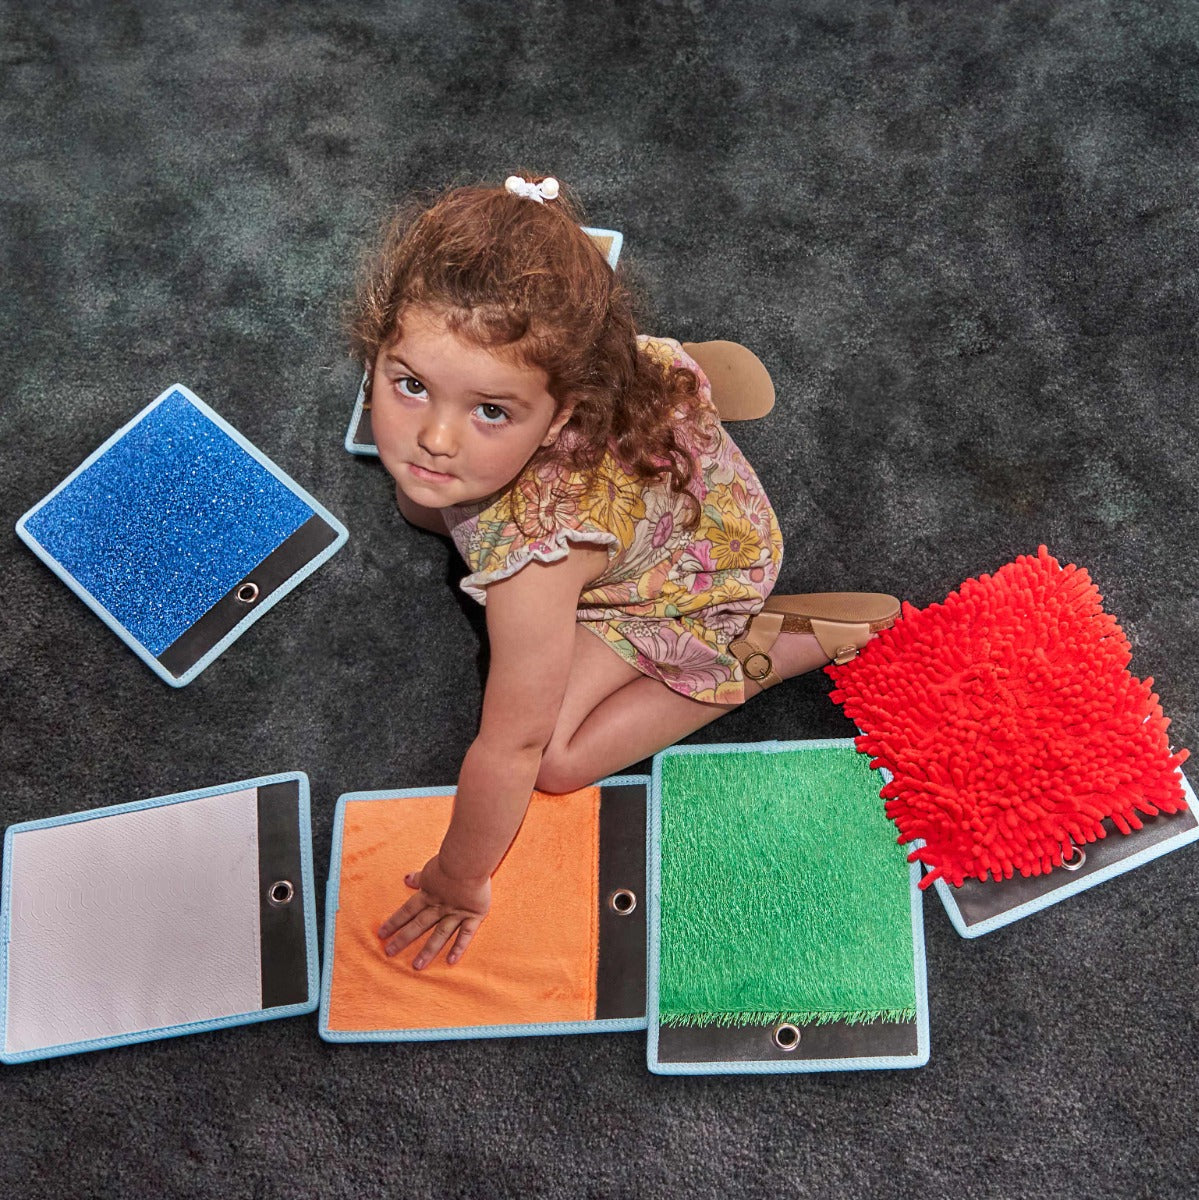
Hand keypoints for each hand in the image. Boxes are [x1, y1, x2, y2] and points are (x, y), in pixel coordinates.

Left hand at [377, 854, 490, 968]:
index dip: (394, 922)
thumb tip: (407, 879)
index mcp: (429, 893)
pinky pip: (466, 934)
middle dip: (403, 939)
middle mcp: (440, 906)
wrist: (468, 860)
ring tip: (417, 966)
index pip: (407, 910)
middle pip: (419, 925)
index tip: (381, 934)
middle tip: (389, 953)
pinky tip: (451, 961)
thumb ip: (421, 877)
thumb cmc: (451, 859)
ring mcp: (456, 912)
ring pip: (440, 934)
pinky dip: (459, 947)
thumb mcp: (431, 867)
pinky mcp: (474, 914)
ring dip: (428, 951)